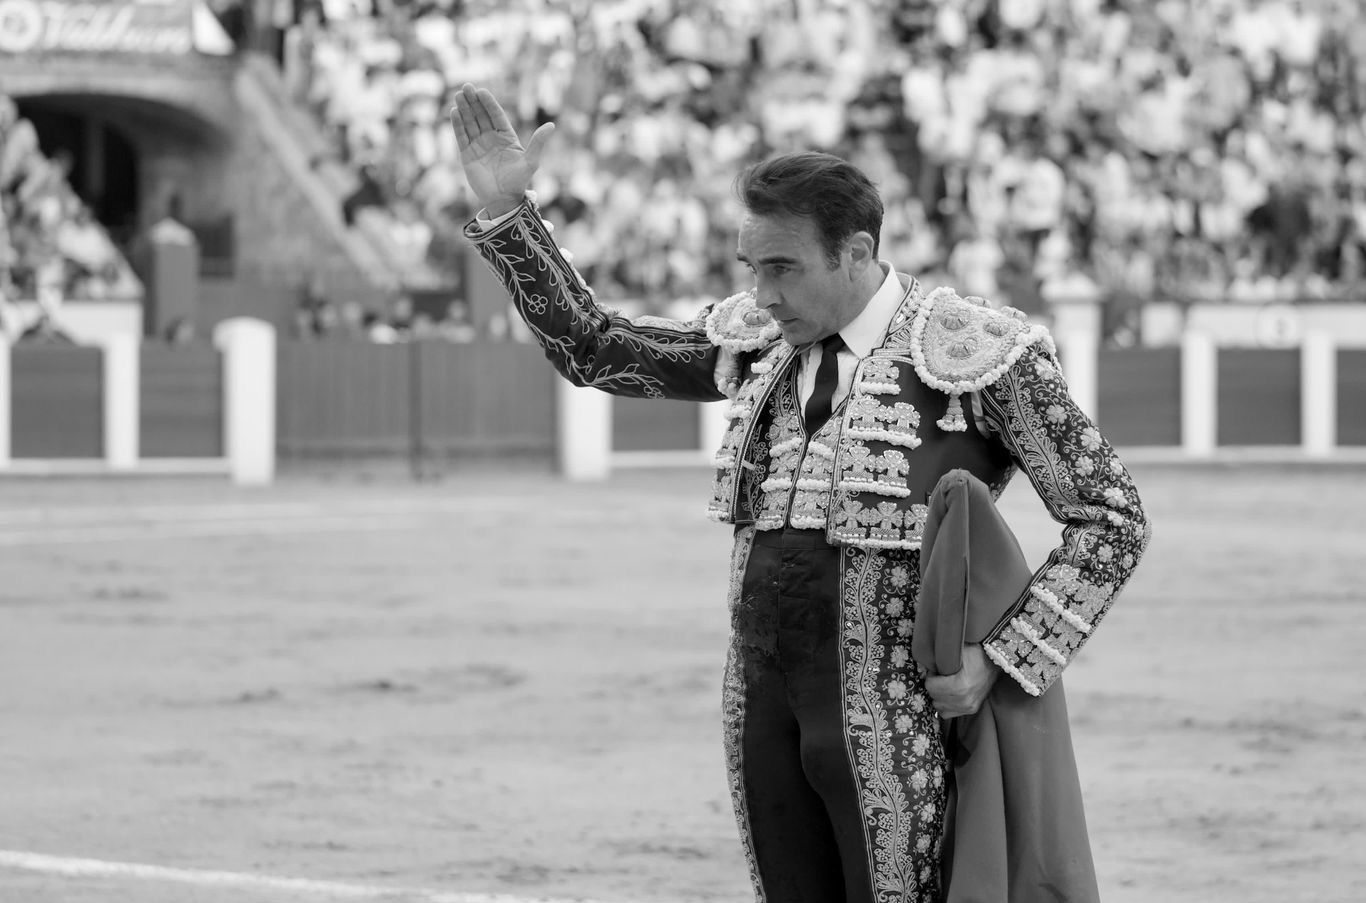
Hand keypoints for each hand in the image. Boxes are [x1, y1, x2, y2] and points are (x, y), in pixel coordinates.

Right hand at [449, 83, 554, 217]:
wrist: (503, 201)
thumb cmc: (519, 182)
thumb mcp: (531, 161)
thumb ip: (538, 143)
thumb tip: (552, 125)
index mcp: (507, 137)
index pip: (496, 115)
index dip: (489, 103)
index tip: (482, 91)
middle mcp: (491, 138)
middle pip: (481, 115)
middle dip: (473, 101)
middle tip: (466, 86)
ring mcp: (479, 145)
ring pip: (470, 123)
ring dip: (464, 109)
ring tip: (458, 94)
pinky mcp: (467, 154)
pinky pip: (461, 136)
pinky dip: (457, 124)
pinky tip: (454, 111)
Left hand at [924, 644, 998, 718]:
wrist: (995, 661)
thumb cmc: (976, 654)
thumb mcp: (957, 652)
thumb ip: (940, 658)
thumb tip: (926, 661)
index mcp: (960, 686)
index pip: (930, 686)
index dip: (931, 676)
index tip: (937, 670)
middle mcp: (964, 700)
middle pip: (934, 697)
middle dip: (934, 686)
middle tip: (941, 677)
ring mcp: (969, 707)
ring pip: (939, 707)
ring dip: (939, 696)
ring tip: (945, 685)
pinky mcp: (972, 709)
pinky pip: (948, 713)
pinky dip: (946, 705)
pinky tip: (949, 694)